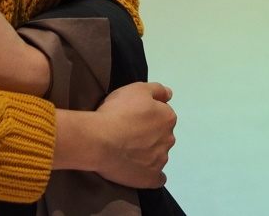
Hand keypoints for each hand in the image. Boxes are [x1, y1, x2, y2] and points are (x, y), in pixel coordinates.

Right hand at [57, 82, 175, 187]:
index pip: (163, 115)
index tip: (134, 117)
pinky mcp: (150, 178)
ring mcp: (160, 161)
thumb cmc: (118, 112)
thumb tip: (169, 95)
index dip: (148, 115)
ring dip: (148, 153)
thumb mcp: (137, 89)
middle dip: (150, 134)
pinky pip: (157, 178)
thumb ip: (157, 90)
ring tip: (127, 151)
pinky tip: (140, 170)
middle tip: (128, 133)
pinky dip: (151, 174)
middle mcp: (168, 139)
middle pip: (162, 135)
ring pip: (158, 155)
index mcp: (167, 118)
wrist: (100, 140)